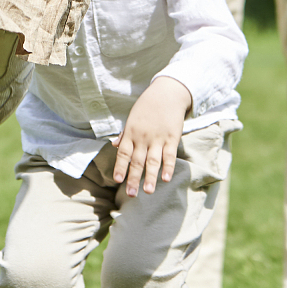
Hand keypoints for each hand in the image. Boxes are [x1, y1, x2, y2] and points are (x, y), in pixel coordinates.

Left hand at [113, 76, 192, 196]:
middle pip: (137, 161)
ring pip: (153, 161)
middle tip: (130, 194)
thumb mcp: (132, 118)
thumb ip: (124, 134)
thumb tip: (114, 146)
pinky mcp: (172, 138)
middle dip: (133, 178)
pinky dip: (168, 167)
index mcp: (131, 133)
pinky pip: (169, 155)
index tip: (117, 179)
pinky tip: (166, 179)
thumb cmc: (147, 106)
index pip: (123, 153)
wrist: (166, 93)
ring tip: (147, 191)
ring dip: (150, 177)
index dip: (120, 167)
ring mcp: (158, 138)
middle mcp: (143, 137)